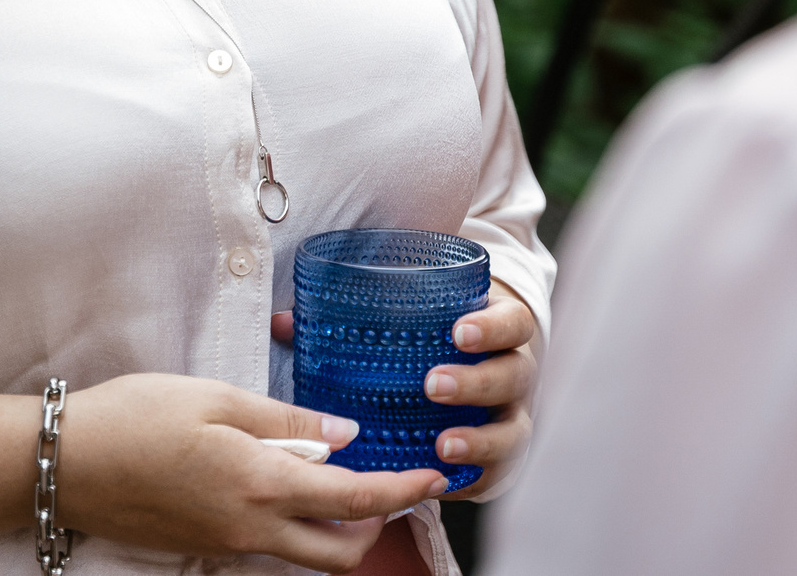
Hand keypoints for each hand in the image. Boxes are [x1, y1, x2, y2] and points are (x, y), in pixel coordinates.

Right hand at [55, 373, 445, 573]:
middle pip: (342, 553)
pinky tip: (279, 482)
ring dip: (335, 529)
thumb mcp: (214, 399)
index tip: (435, 478)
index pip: (355, 502)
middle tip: (388, 480)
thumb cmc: (134, 418)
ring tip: (333, 476)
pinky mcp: (205, 547)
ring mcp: (227, 545)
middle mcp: (251, 529)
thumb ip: (285, 422)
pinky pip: (268, 548)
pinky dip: (292, 526)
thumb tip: (344, 438)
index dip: (404, 492)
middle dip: (378, 524)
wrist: (66, 464)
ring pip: (305, 555)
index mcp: (260, 485)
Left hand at [271, 279, 538, 500]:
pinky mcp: (498, 458)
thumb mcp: (412, 317)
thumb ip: (353, 316)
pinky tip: (444, 481)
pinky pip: (495, 473)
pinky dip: (474, 478)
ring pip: (510, 431)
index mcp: (495, 328)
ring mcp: (508, 417)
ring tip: (442, 445)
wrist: (473, 367)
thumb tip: (284, 322)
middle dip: (476, 383)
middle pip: (512, 377)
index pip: (511, 322)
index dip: (491, 327)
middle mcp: (512, 372)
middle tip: (434, 385)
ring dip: (479, 439)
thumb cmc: (432, 337)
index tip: (456, 331)